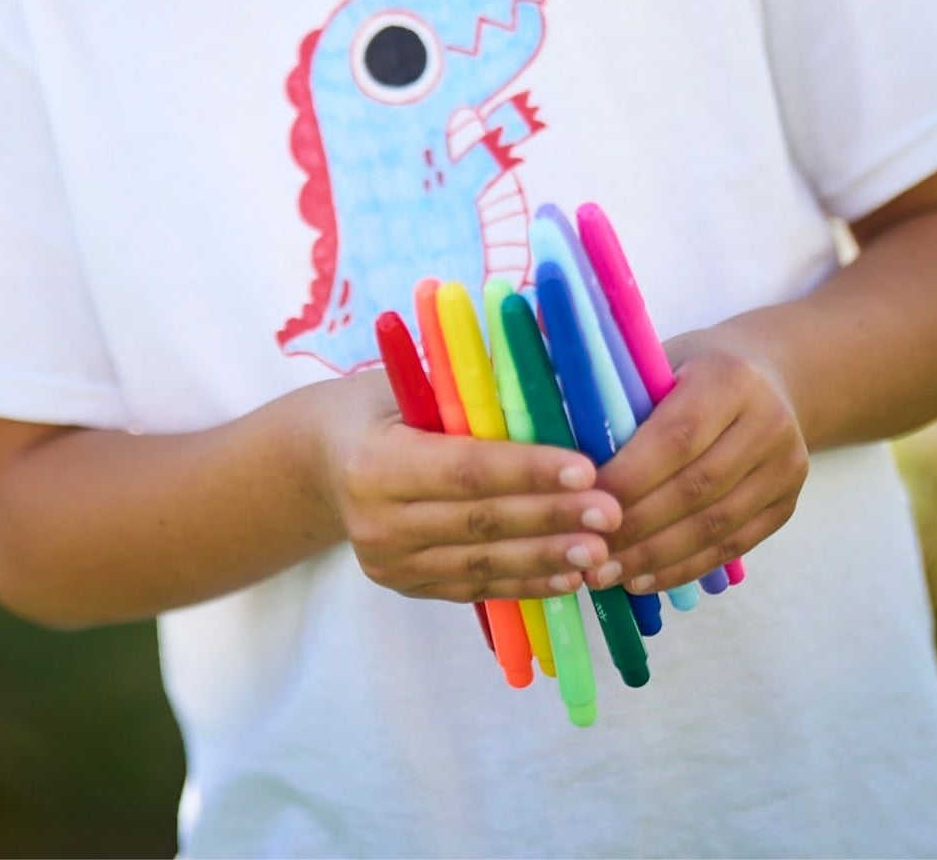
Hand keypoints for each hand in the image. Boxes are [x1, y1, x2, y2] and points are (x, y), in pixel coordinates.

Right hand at [316, 371, 622, 602]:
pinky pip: (477, 587)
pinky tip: (571, 577)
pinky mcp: (409, 587)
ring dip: (548, 560)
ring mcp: (390, 563)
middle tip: (613, 513)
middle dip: (552, 518)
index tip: (587, 468)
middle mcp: (376, 522)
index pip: (465, 469)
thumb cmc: (384, 406)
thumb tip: (554, 347)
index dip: (527, 470)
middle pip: (479, 522)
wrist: (324, 461)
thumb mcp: (413, 381)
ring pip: (482, 563)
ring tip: (602, 552)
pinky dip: (527, 583)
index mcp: (374, 462)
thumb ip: (473, 382)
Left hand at [588, 334, 808, 593]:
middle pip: (696, 488)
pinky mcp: (786, 504)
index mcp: (729, 377)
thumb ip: (609, 391)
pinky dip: (683, 568)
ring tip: (602, 575)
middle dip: (635, 527)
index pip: (678, 435)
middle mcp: (769, 421)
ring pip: (715, 526)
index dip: (629, 474)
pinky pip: (732, 546)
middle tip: (581, 551)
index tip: (578, 500)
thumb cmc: (685, 370)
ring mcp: (786, 467)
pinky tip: (640, 579)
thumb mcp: (651, 360)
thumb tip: (537, 416)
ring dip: (654, 557)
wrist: (768, 375)